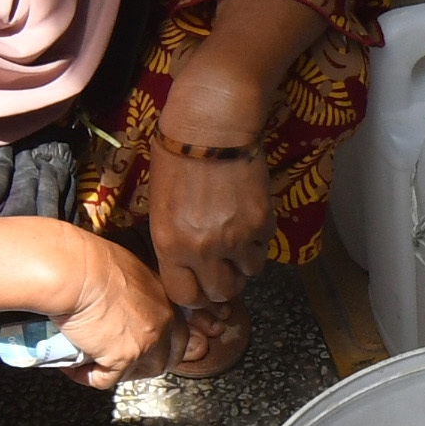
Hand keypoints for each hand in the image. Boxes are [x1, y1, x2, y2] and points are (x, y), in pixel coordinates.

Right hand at [48, 232, 178, 386]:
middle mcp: (162, 321)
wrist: (74, 271)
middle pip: (166, 358)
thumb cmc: (88, 261)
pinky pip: (106, 379)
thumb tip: (120, 302)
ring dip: (117, 372)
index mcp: (164, 297)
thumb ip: (132, 291)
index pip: (178, 331)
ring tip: (93, 362)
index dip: (162, 344)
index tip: (144, 347)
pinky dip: (87, 376)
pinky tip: (73, 367)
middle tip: (118, 362)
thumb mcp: (125, 269)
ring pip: (138, 372)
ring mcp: (146, 343)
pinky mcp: (122, 358)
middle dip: (144, 365)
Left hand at [144, 149, 273, 312]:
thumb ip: (173, 241)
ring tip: (239, 242)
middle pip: (222, 293)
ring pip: (250, 273)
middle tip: (224, 269)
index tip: (199, 286)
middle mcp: (204, 250)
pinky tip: (249, 219)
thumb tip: (187, 262)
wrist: (212, 129)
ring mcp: (236, 238)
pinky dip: (259, 239)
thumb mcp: (160, 207)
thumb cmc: (175, 159)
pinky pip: (264, 246)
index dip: (194, 295)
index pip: (185, 296)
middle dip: (224, 285)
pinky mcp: (262, 222)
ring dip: (245, 263)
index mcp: (170, 245)